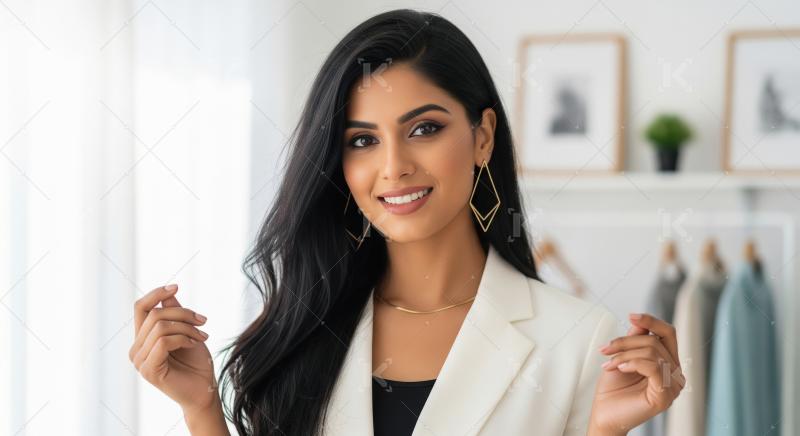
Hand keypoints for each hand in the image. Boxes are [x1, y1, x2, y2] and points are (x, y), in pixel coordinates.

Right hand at [129, 284, 219, 415]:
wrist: (205, 390)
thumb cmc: (196, 363)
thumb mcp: (187, 332)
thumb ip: (174, 314)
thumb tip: (168, 295)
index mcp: (143, 338)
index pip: (140, 308)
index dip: (156, 293)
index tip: (176, 287)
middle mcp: (136, 349)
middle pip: (154, 314)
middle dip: (183, 313)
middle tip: (203, 321)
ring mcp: (140, 361)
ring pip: (160, 326)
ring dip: (187, 327)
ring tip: (202, 336)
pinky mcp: (148, 370)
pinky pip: (163, 342)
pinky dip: (183, 338)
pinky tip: (195, 344)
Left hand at [588, 313, 684, 435]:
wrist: (605, 414)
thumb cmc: (613, 388)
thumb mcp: (623, 356)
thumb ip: (635, 340)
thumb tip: (639, 321)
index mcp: (668, 361)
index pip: (668, 333)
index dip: (651, 321)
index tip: (631, 316)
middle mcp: (675, 373)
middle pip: (656, 341)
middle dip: (626, 341)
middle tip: (605, 349)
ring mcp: (672, 385)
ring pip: (651, 352)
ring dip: (624, 354)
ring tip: (608, 364)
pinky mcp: (665, 395)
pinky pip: (653, 367)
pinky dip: (633, 363)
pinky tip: (619, 368)